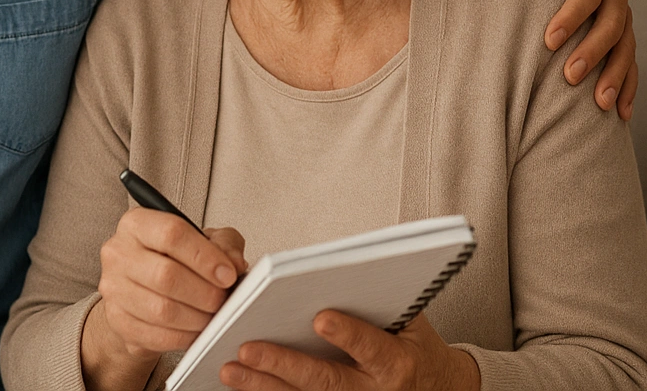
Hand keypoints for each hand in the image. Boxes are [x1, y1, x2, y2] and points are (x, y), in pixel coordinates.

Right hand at [81, 207, 247, 390]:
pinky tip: (196, 330)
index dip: (205, 256)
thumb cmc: (173, 258)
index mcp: (137, 224)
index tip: (228, 274)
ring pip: (161, 310)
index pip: (172, 234)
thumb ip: (224, 244)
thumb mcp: (203, 240)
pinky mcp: (117, 320)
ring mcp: (113, 288)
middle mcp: (118, 253)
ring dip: (197, 318)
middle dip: (204, 292)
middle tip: (224, 300)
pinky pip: (155, 335)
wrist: (142, 288)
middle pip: (166, 275)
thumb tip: (234, 264)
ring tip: (213, 316)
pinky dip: (184, 337)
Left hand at [219, 312, 477, 390]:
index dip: (348, 334)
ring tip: (231, 369)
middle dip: (284, 365)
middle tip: (248, 347)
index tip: (320, 317)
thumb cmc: (415, 347)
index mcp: (397, 363)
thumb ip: (377, 298)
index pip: (372, 348)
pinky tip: (243, 385)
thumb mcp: (412, 320)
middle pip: (326, 381)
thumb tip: (337, 268)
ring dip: (264, 387)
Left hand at [521, 0, 637, 119]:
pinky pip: (632, 65)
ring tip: (598, 103)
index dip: (572, 14)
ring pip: (626, 48)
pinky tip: (620, 113)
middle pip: (613, 23)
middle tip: (569, 76)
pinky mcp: (624, 39)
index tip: (549, 40)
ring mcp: (624, 16)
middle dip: (593, 51)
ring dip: (614, 76)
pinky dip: (628, 89)